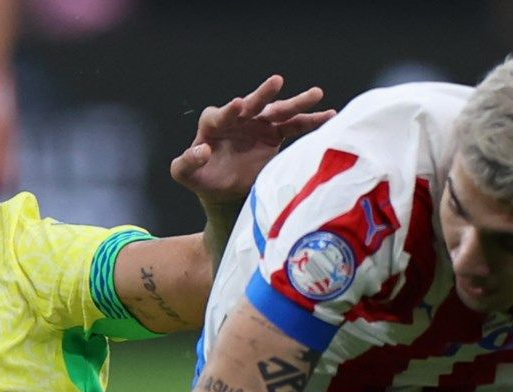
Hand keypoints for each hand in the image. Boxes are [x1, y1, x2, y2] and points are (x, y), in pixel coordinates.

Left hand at [171, 75, 334, 209]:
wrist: (222, 189)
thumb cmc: (201, 178)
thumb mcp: (184, 174)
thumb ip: (186, 163)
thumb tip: (203, 150)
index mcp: (212, 124)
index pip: (219, 114)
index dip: (229, 110)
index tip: (239, 104)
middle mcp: (237, 119)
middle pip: (252, 104)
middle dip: (263, 94)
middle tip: (276, 82)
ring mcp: (257, 124)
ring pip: (277, 111)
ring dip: (296, 103)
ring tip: (316, 93)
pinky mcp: (273, 135)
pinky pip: (294, 126)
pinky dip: (310, 121)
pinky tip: (329, 115)